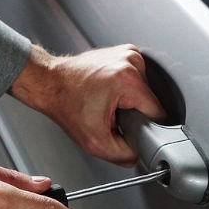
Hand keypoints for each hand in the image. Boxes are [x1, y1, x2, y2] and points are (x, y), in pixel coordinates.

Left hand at [10, 44, 165, 165]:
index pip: (158, 113)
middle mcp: (131, 61)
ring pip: (145, 92)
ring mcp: (129, 54)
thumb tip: (140, 154)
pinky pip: (137, 80)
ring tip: (108, 102)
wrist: (49, 83)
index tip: (127, 127)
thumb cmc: (66, 104)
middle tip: (111, 115)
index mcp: (128, 79)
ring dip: (130, 102)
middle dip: (134, 113)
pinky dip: (126, 90)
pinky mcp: (125, 53)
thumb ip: (124, 155)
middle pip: (151, 102)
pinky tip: (109, 92)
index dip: (144, 127)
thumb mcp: (95, 143)